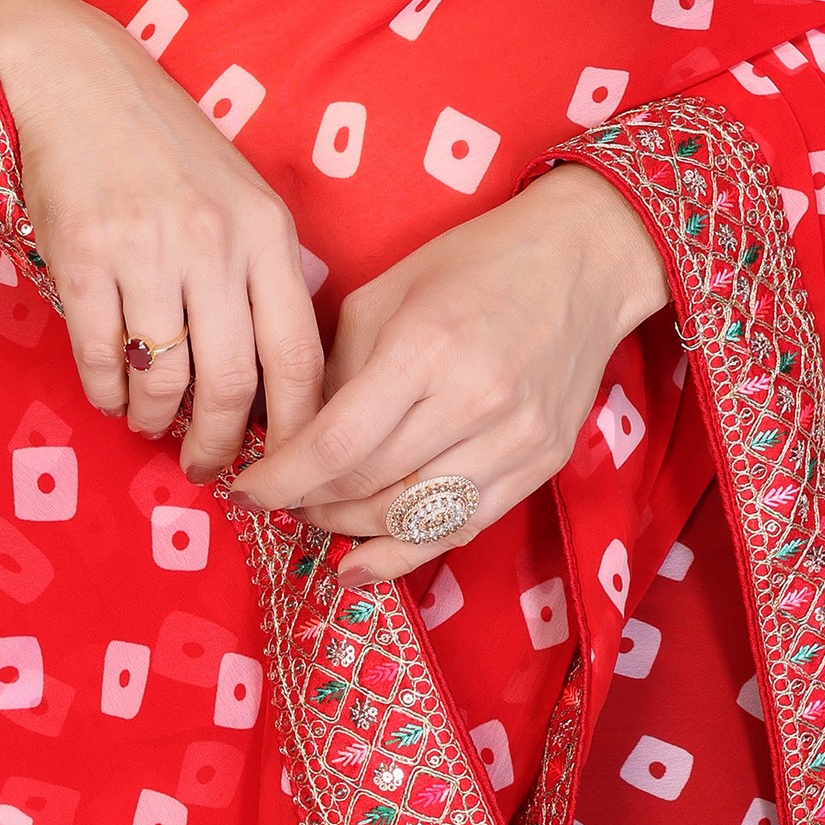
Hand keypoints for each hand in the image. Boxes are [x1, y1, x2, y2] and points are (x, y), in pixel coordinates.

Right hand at [0, 0, 324, 483]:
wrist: (79, 80)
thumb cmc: (166, 144)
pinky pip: (101, 357)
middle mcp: (215, 243)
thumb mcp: (241, 196)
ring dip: (156, 421)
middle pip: (233, 383)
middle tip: (206, 468)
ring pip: (165, 380)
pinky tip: (110, 392)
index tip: (285, 465)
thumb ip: (261, 274)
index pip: (299, 357)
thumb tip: (271, 381)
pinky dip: (107, 392)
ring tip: (150, 424)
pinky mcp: (84, 256)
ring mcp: (148, 250)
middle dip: (219, 445)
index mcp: (266, 232)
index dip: (296, 430)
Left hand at [228, 164, 669, 579]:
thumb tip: (293, 438)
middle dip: (309, 503)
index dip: (282, 480)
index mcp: (426, 347)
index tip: (243, 492)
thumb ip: (336, 369)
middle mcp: (475, 402)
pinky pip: (462, 528)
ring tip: (317, 517)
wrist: (581, 261)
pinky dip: (406, 553)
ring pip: (412, 519)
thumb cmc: (472, 263)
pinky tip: (362, 563)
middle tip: (278, 498)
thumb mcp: (383, 294)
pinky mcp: (542, 464)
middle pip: (370, 486)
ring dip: (350, 530)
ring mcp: (516, 440)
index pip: (338, 443)